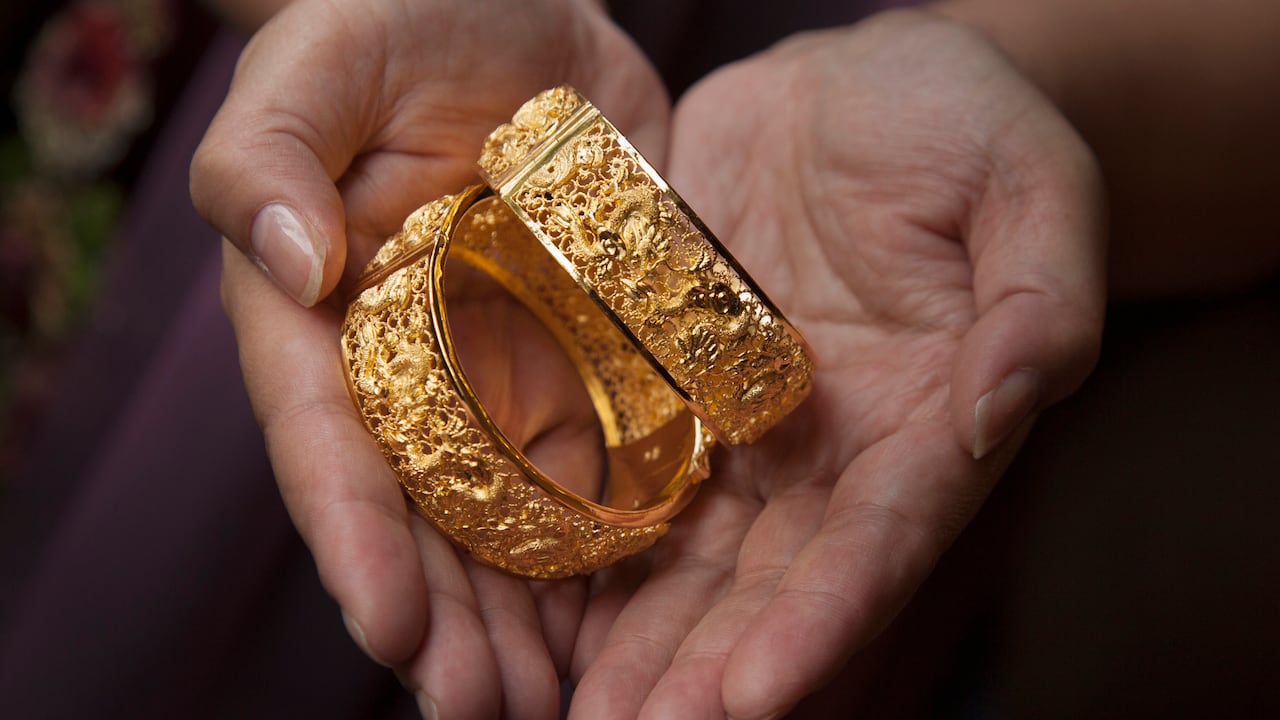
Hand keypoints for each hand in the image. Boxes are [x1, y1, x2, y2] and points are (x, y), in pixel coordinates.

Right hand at [191, 1, 668, 716]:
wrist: (524, 11)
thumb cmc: (400, 18)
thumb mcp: (321, 59)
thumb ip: (271, 152)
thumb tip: (288, 264)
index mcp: (327, 317)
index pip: (331, 441)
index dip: (356, 536)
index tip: (389, 624)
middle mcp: (412, 368)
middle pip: (422, 514)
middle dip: (447, 620)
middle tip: (482, 711)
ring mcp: (505, 373)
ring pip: (509, 516)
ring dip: (526, 618)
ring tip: (552, 705)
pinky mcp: (589, 357)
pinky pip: (598, 460)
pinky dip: (608, 543)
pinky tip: (632, 617)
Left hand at [565, 10, 1104, 718]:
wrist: (851, 89)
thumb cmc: (962, 118)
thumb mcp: (1028, 182)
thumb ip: (1040, 300)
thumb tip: (1007, 410)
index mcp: (929, 422)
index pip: (879, 540)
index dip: (821, 620)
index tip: (755, 696)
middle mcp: (836, 452)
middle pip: (770, 580)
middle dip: (706, 667)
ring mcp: (748, 428)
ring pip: (690, 556)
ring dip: (637, 641)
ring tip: (581, 713)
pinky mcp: (675, 387)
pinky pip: (626, 476)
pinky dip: (585, 546)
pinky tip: (536, 611)